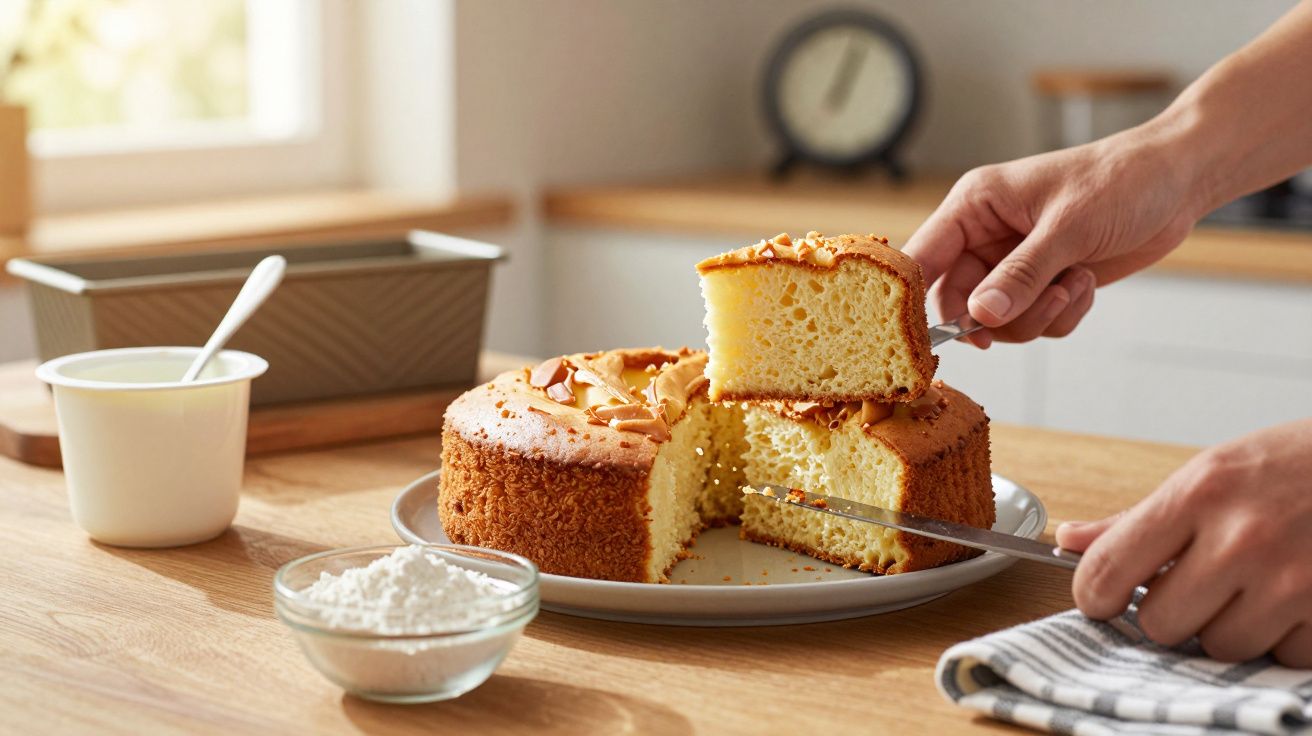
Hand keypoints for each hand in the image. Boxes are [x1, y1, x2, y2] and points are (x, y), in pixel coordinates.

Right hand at [904, 129, 1201, 346]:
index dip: (913, 297)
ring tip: (1073, 284)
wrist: (1178, 182)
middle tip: (1030, 309)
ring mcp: (1014, 262)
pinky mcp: (1043, 283)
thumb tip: (980, 317)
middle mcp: (986, 236)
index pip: (922, 257)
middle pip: (957, 300)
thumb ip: (1021, 275)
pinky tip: (1085, 283)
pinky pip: (1032, 322)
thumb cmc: (1121, 181)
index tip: (925, 335)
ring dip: (1036, 316)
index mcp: (975, 206)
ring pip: (996, 320)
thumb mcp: (1068, 228)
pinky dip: (1060, 315)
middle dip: (996, 315)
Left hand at [1056, 419, 1311, 666]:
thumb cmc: (1294, 466)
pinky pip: (1280, 657)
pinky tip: (1294, 598)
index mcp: (1199, 494)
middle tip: (1197, 584)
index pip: (1108, 569)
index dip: (1095, 593)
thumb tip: (1069, 540)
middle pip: (1160, 623)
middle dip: (1171, 611)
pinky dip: (1283, 638)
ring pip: (1219, 647)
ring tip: (1253, 585)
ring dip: (1229, 627)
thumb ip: (1138, 518)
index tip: (1103, 596)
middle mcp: (1242, 539)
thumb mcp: (1211, 473)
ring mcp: (1292, 581)